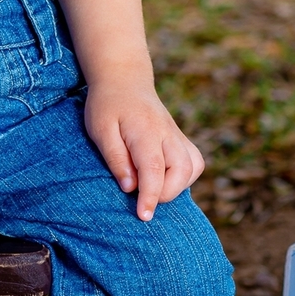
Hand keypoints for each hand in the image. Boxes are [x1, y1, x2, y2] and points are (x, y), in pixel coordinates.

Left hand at [83, 80, 204, 221]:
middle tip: (142, 200)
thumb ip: (116, 158)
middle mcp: (167, 133)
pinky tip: (165, 179)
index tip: (144, 216)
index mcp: (144, 130)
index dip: (150, 196)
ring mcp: (177, 134)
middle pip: (181, 170)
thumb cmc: (107, 105)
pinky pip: (194, 162)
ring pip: (193, 167)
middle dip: (166, 193)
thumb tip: (130, 187)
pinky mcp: (180, 137)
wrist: (124, 79)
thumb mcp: (100, 129)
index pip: (153, 169)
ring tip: (153, 189)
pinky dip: (186, 177)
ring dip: (178, 186)